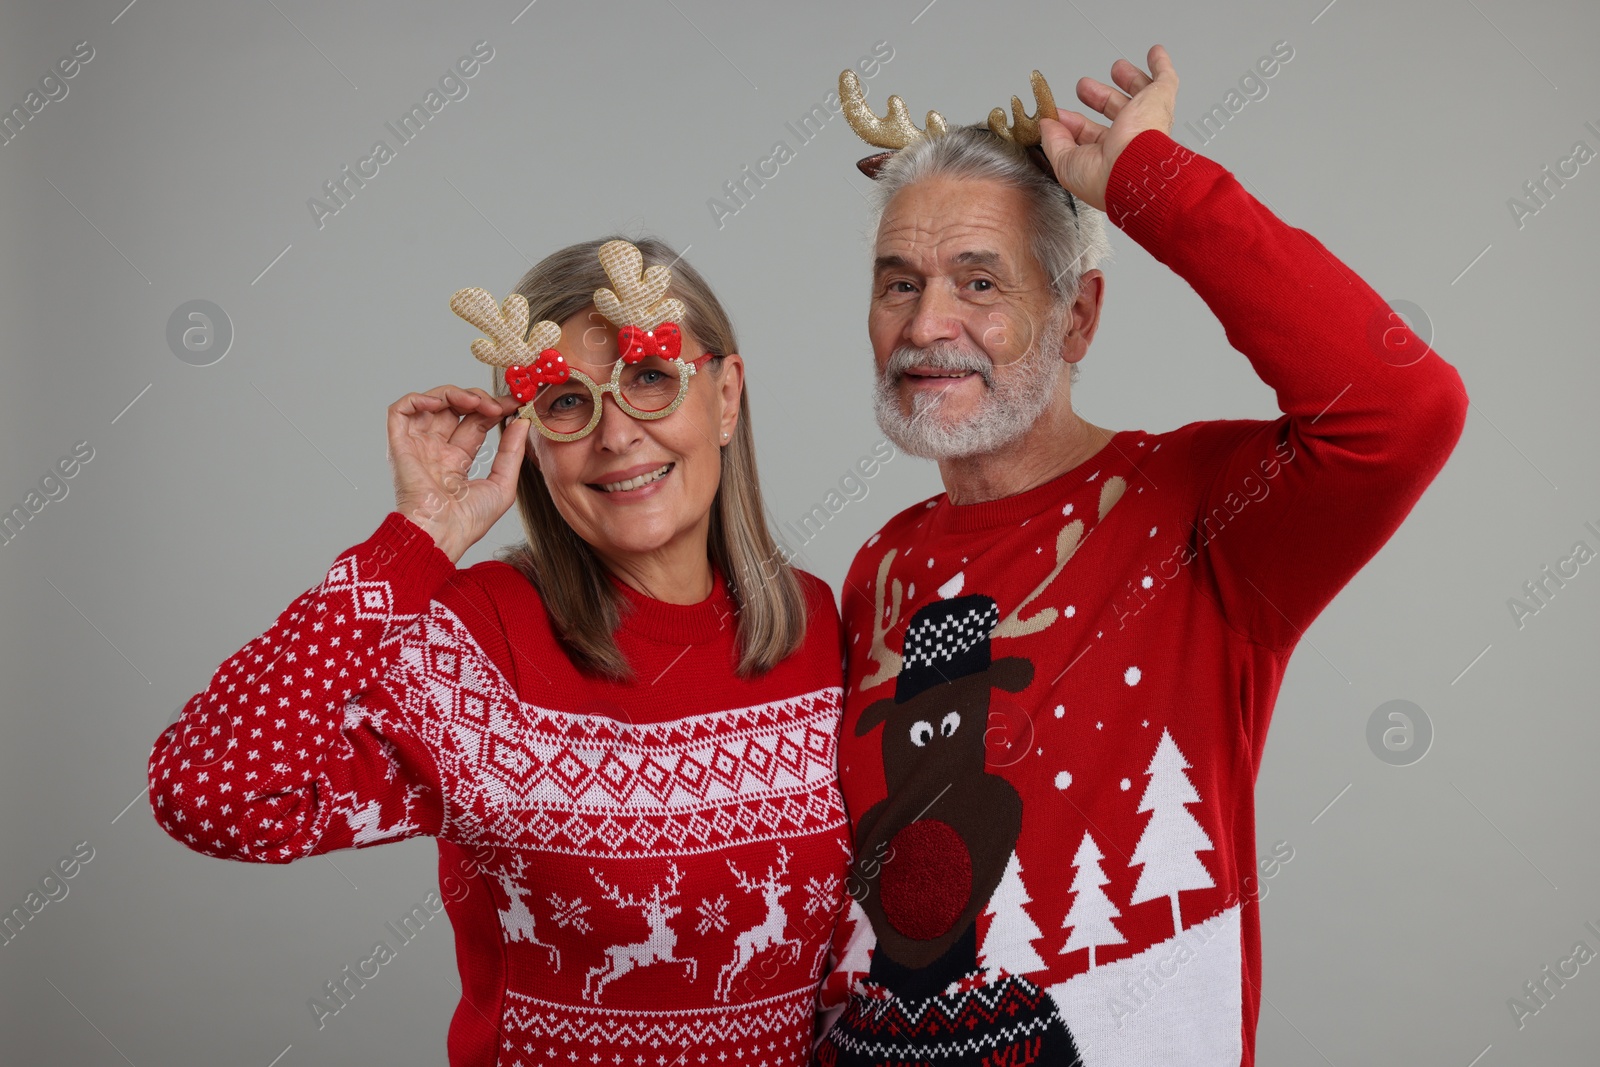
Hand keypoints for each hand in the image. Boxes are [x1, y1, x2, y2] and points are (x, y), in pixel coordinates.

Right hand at [387, 385, 528, 563]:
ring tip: (476, 403)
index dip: (494, 409)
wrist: (440, 534)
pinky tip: (441, 403)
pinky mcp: (399, 444)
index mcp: (457, 460)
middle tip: (499, 405)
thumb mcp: (502, 484)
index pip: (476, 422)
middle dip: (479, 399)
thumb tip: (523, 421)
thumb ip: (512, 451)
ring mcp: (417, 446)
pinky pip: (400, 410)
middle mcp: (436, 450)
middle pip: (455, 409)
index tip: (515, 403)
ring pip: (431, 403)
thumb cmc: (468, 521)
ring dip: (454, 394)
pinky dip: (419, 398)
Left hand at [1038, 44, 1178, 212]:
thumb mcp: (1066, 163)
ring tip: (1117, 68)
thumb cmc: (1106, 177)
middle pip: (1115, 111)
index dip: (1074, 124)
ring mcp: (1147, 118)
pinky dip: (1160, 65)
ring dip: (1128, 79)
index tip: (1058, 116)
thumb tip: (1047, 126)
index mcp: (1110, 156)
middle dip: (1099, 97)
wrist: (1135, 170)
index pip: (1090, 135)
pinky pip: (1165, 78)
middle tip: (1084, 87)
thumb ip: (1054, 142)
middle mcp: (1131, 138)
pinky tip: (1155, 54)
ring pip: (1139, 94)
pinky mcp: (1161, 100)